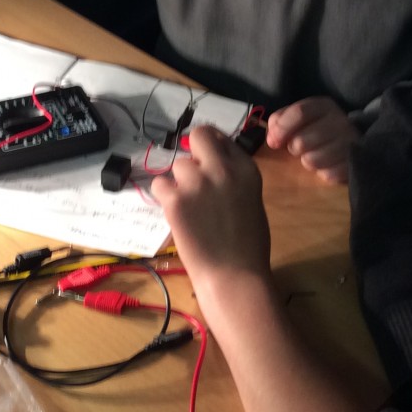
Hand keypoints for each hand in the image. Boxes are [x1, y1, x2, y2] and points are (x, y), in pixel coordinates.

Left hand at [150, 125, 271, 305]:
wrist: (235, 275)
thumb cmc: (249, 246)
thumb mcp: (251, 200)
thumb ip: (234, 178)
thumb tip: (212, 165)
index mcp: (247, 169)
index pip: (222, 139)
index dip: (212, 150)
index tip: (208, 162)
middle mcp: (223, 169)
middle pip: (199, 136)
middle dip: (193, 151)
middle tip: (192, 174)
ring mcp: (198, 183)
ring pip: (178, 165)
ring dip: (180, 182)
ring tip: (189, 206)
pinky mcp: (175, 200)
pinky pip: (160, 184)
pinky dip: (164, 196)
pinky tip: (176, 212)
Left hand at [266, 97, 356, 182]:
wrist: (351, 144)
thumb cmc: (317, 129)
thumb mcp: (299, 118)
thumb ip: (280, 121)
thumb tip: (272, 138)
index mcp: (324, 106)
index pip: (299, 112)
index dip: (282, 128)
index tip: (274, 142)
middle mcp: (340, 121)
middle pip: (301, 141)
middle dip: (294, 148)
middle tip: (299, 149)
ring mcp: (349, 142)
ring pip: (312, 160)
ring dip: (308, 162)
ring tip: (314, 157)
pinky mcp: (353, 164)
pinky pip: (326, 174)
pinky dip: (322, 173)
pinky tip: (327, 166)